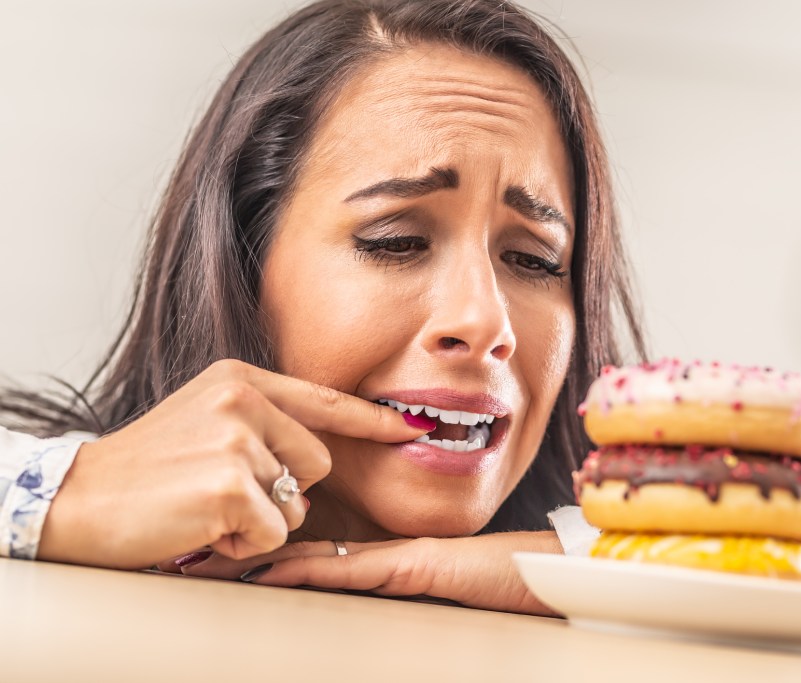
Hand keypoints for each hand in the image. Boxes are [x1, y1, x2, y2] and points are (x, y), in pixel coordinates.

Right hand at [36, 359, 431, 568]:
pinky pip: (275, 531)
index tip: (413, 427)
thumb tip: (318, 456)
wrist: (79, 498)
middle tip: (226, 491)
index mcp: (240, 379)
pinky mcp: (230, 485)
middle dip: (285, 490)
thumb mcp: (206, 417)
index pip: (324, 400)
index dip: (372, 419)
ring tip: (208, 506)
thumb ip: (262, 421)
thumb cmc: (148, 467)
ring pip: (297, 501)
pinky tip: (202, 526)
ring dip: (260, 518)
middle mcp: (242, 399)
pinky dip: (244, 542)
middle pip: (318, 461)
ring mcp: (236, 440)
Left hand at [157, 531, 563, 615]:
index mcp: (376, 560)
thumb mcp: (431, 590)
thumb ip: (391, 588)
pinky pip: (352, 570)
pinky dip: (309, 573)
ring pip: (311, 557)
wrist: (542, 575)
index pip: (304, 555)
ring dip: (258, 560)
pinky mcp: (413, 566)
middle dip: (240, 550)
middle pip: (296, 549)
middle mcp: (376, 553)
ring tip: (207, 562)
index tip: (208, 556)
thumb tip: (346, 590)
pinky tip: (274, 572)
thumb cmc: (495, 584)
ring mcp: (392, 557)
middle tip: (183, 554)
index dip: (256, 551)